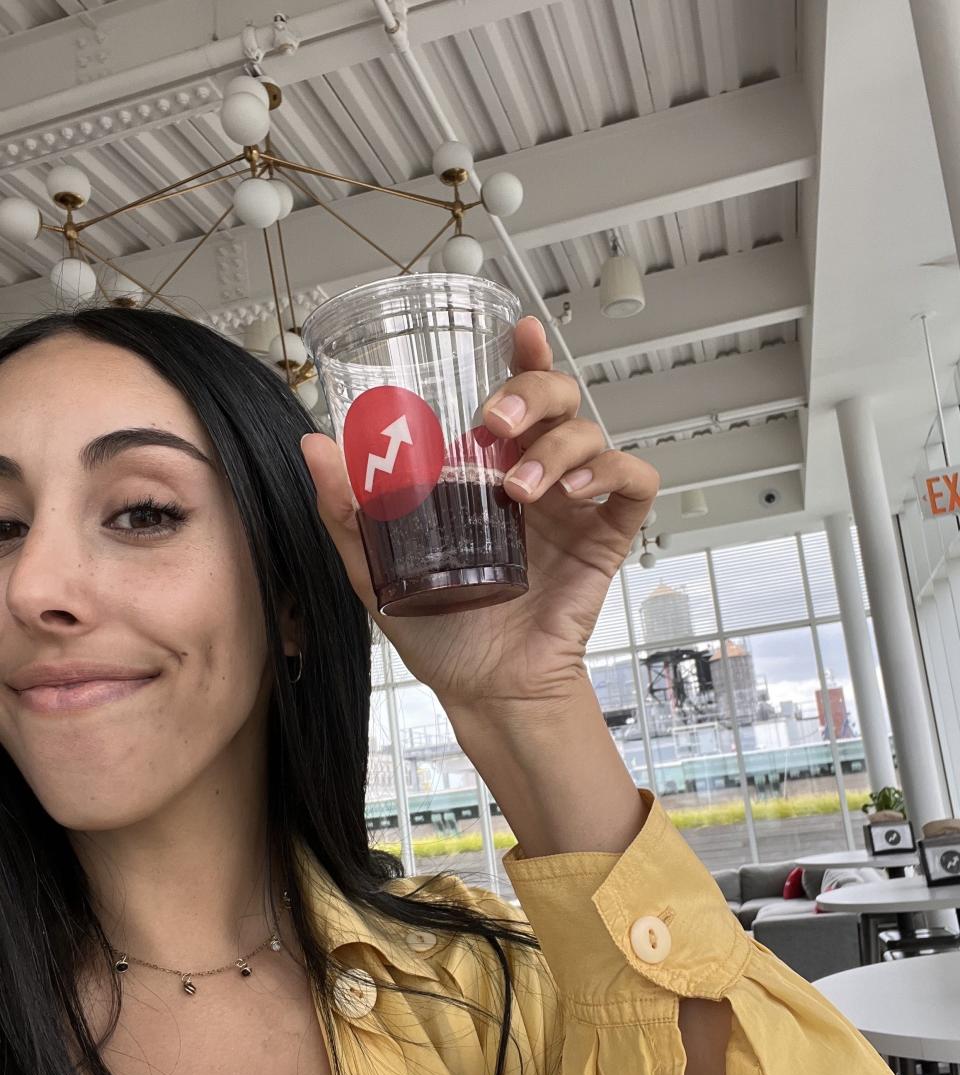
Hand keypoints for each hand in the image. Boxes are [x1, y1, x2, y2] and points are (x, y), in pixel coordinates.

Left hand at [300, 315, 659, 716]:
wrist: (484, 689)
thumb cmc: (440, 631)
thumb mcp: (379, 569)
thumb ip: (347, 511)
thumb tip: (315, 444)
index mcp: (490, 473)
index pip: (515, 400)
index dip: (523, 357)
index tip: (515, 330)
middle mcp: (537, 479)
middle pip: (561, 399)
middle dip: (534, 391)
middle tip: (495, 420)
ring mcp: (575, 507)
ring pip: (592, 433)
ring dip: (557, 447)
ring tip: (518, 490)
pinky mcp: (606, 538)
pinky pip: (634, 482)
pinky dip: (612, 473)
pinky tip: (576, 494)